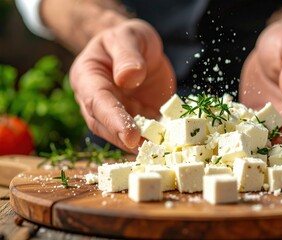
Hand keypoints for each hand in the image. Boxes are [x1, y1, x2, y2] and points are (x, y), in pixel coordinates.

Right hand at [70, 19, 175, 152]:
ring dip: (142, 145)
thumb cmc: (127, 38)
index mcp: (88, 79)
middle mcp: (98, 101)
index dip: (113, 120)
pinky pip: (145, 133)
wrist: (136, 47)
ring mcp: (118, 113)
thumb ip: (127, 56)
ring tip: (162, 151)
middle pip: (106, 126)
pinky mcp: (138, 118)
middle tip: (149, 150)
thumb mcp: (127, 37)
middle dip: (126, 140)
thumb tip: (129, 78)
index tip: (130, 135)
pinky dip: (156, 140)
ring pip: (123, 135)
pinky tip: (171, 144)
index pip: (98, 103)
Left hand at [240, 23, 281, 149]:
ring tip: (238, 148)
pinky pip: (255, 134)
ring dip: (258, 146)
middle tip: (254, 149)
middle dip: (276, 146)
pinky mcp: (264, 124)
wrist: (275, 47)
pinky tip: (228, 137)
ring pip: (275, 143)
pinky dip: (243, 138)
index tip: (278, 137)